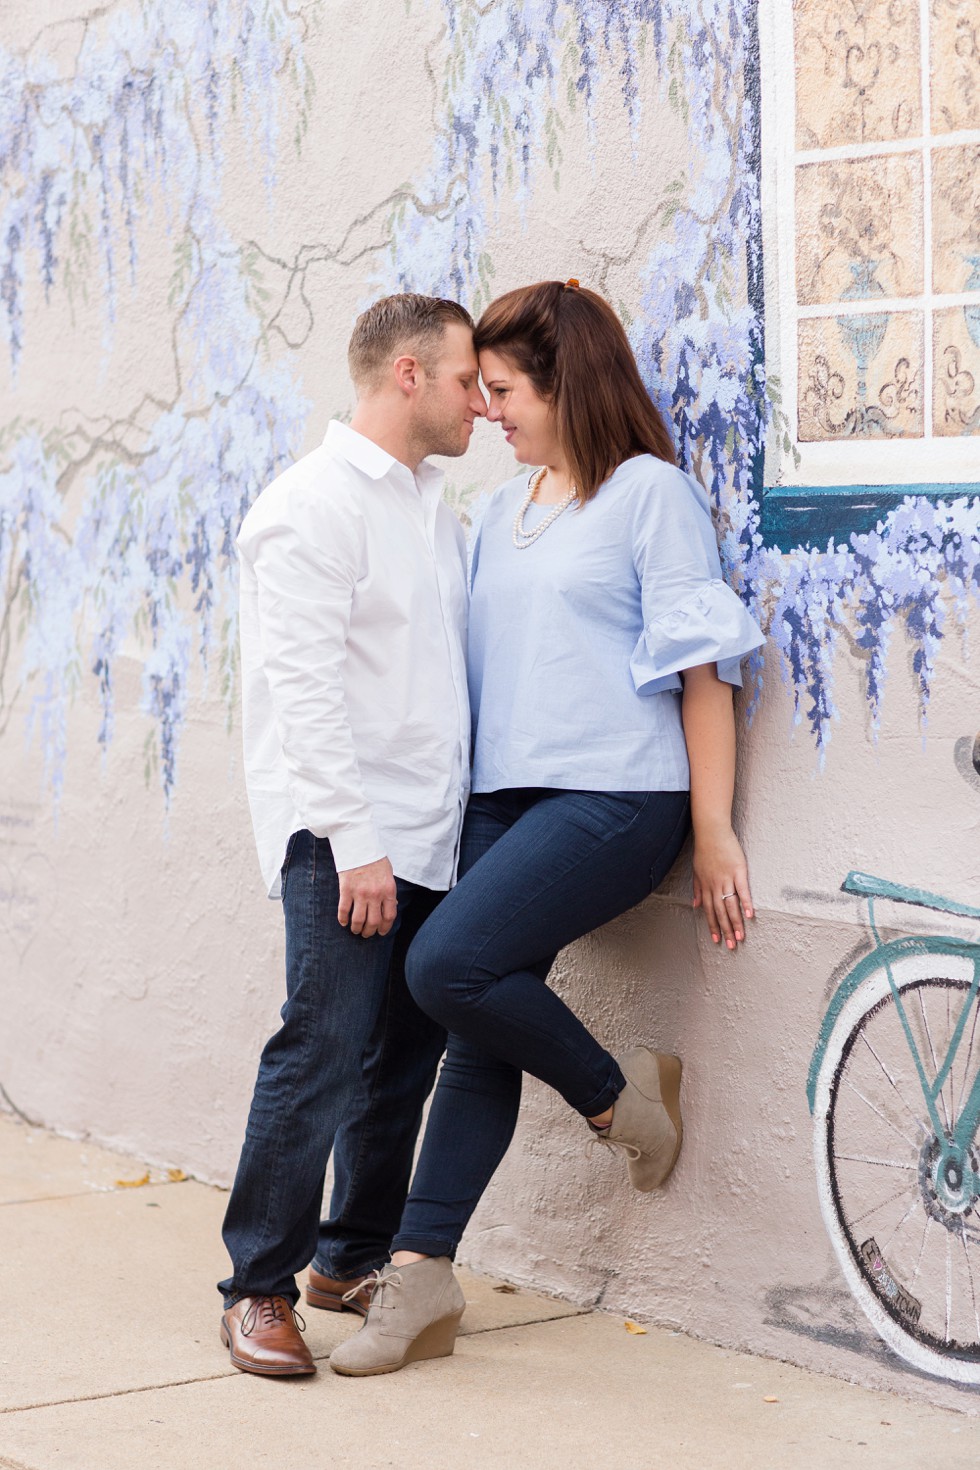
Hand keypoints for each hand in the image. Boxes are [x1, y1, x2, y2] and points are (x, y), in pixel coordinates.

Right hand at [337, 857, 396, 937]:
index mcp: (388, 890)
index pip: (389, 916)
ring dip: (356, 929)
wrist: (360, 845)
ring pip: (358, 920)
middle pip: (373, 922)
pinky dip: (343, 919)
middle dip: (369, 932)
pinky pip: (344, 910)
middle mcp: (375, 894)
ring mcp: (360, 893)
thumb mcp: (389, 875)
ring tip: (355, 930)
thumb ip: (389, 892)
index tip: (381, 932)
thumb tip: (390, 907)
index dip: (385, 928)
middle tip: (366, 934)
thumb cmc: (375, 859)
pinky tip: (343, 922)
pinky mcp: (346, 890)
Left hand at [692, 826, 753, 950]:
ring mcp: (726, 879)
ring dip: (735, 922)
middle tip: (731, 945)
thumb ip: (696, 889)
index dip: (713, 926)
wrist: (711, 832)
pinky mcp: (738, 871)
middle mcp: (715, 886)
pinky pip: (742, 890)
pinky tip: (750, 915)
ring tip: (740, 937)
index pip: (709, 911)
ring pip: (730, 905)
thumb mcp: (697, 871)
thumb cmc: (705, 851)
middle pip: (720, 912)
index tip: (717, 940)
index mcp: (706, 887)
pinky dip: (745, 903)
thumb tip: (694, 905)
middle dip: (725, 930)